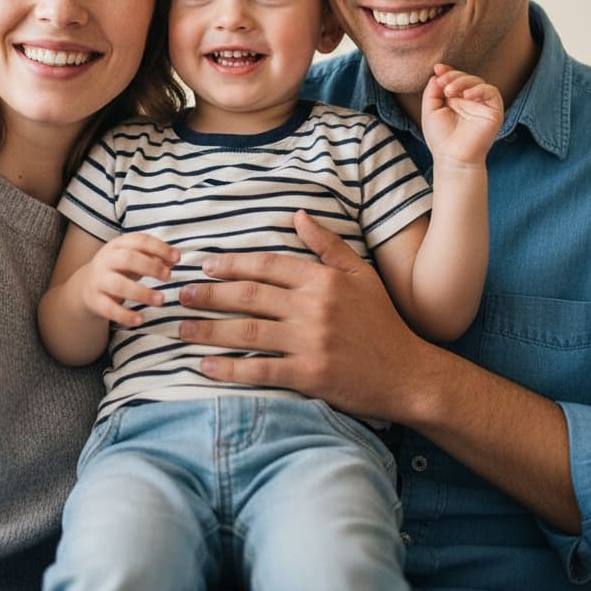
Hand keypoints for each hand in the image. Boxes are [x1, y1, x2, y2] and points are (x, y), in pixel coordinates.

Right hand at [78, 233, 177, 326]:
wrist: (86, 286)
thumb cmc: (118, 270)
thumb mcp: (133, 258)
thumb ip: (154, 257)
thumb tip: (174, 258)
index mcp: (117, 245)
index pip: (139, 240)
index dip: (159, 248)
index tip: (177, 258)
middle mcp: (106, 260)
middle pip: (128, 259)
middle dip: (150, 267)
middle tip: (168, 276)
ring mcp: (99, 280)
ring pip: (119, 284)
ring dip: (142, 292)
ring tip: (161, 300)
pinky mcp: (94, 301)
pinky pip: (109, 309)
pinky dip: (125, 315)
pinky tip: (141, 320)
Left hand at [177, 210, 429, 420]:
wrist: (410, 375)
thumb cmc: (383, 323)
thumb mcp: (360, 274)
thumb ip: (326, 244)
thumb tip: (297, 214)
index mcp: (321, 279)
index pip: (266, 265)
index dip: (231, 264)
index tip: (205, 266)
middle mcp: (312, 307)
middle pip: (248, 296)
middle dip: (209, 295)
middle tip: (180, 295)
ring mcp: (310, 342)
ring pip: (247, 331)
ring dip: (208, 330)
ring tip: (181, 329)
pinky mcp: (310, 375)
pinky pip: (260, 370)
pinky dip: (229, 369)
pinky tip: (205, 367)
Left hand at [422, 63, 502, 165]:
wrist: (452, 157)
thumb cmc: (440, 137)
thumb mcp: (430, 110)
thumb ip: (432, 92)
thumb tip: (436, 74)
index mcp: (454, 100)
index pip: (454, 79)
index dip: (447, 71)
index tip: (437, 68)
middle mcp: (469, 101)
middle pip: (465, 78)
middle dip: (453, 76)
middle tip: (443, 83)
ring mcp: (481, 105)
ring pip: (478, 81)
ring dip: (463, 81)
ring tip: (450, 91)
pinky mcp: (494, 111)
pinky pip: (491, 92)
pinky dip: (479, 89)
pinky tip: (466, 96)